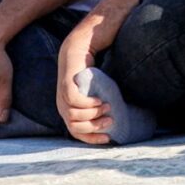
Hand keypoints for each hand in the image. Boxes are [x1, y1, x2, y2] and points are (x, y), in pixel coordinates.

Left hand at [54, 29, 111, 144]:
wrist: (81, 46)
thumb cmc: (91, 70)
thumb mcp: (96, 91)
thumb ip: (102, 104)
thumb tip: (122, 117)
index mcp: (69, 110)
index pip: (76, 132)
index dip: (91, 138)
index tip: (109, 138)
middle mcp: (62, 105)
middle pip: (75, 127)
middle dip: (94, 127)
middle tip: (110, 121)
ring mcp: (62, 94)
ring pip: (73, 116)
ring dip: (92, 115)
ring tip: (107, 106)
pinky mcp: (66, 83)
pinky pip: (73, 101)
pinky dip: (87, 104)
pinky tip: (99, 100)